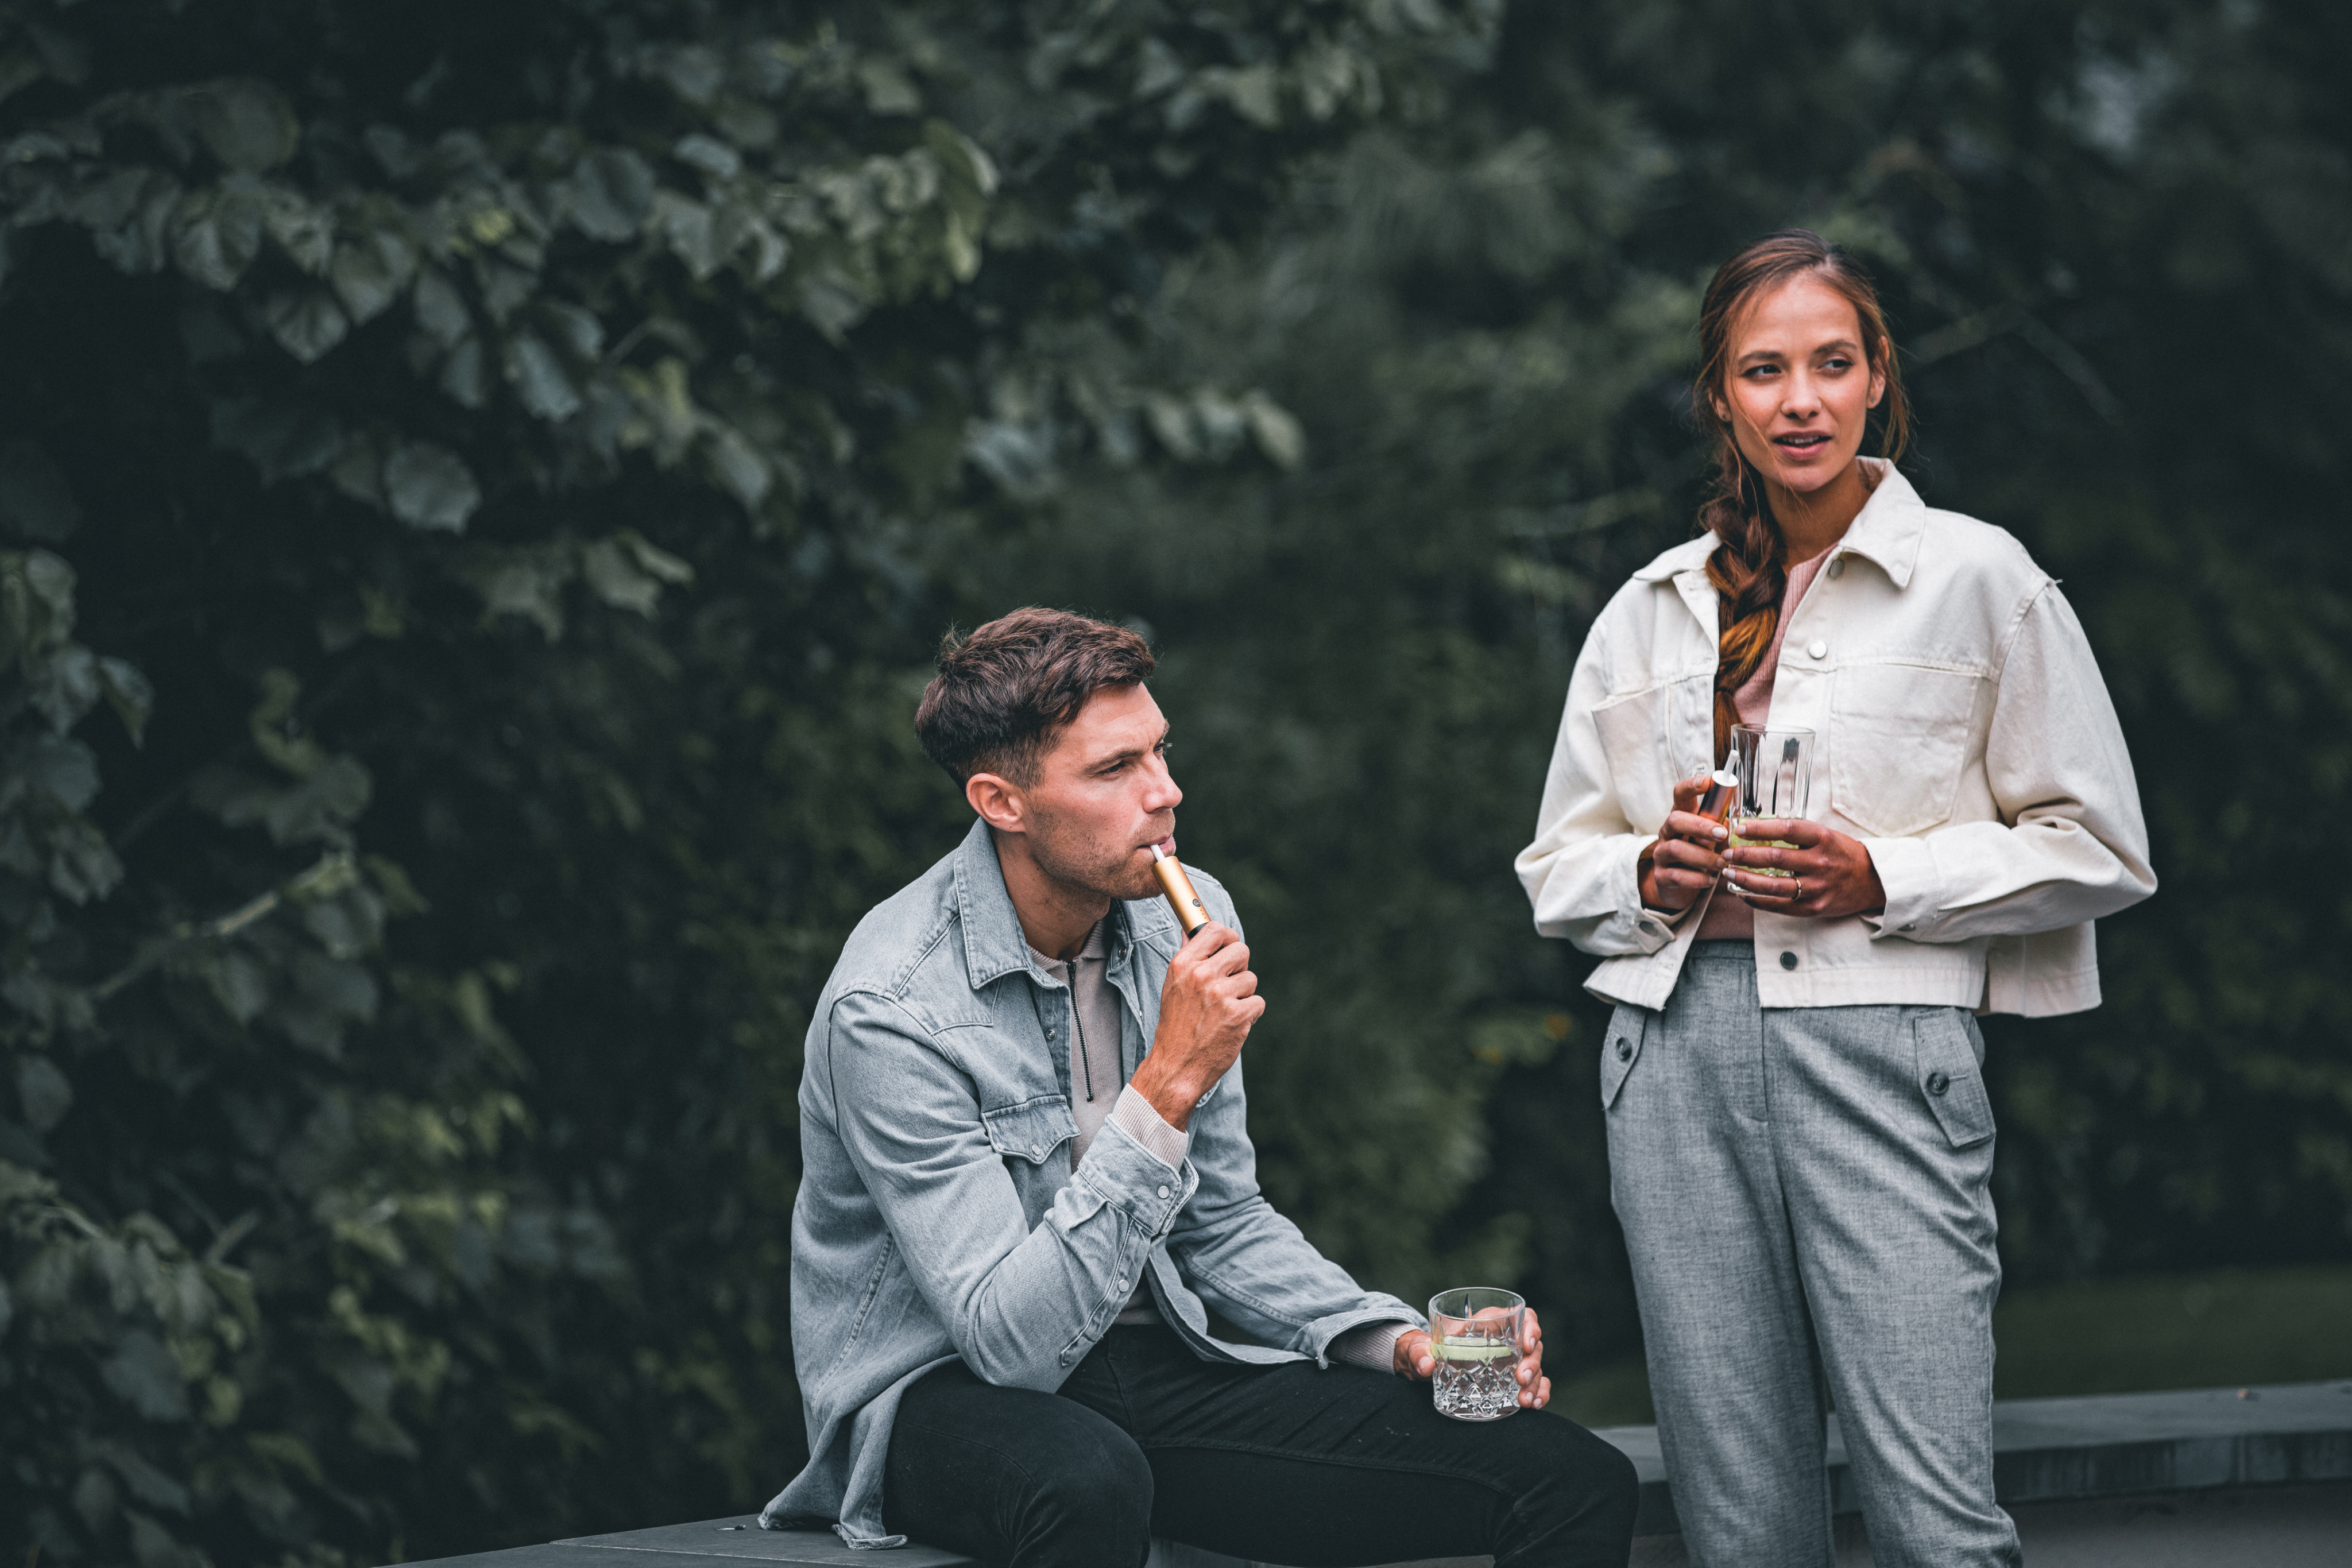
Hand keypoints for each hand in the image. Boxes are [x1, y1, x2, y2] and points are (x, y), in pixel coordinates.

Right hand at [1130, 922, 1262, 1130]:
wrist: (1176, 1065)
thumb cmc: (1175, 1026)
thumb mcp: (1173, 986)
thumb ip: (1188, 957)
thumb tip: (1193, 930)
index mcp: (1183, 964)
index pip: (1215, 930)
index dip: (1228, 938)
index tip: (1229, 948)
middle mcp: (1201, 975)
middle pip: (1241, 951)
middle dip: (1239, 968)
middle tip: (1228, 986)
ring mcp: (1220, 995)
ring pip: (1251, 979)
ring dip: (1243, 996)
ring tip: (1224, 1011)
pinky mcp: (1237, 1015)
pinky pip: (1258, 1002)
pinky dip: (1250, 1015)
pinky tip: (1232, 1024)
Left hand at [1394, 1308, 1551, 1410]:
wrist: (1424, 1367)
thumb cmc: (1425, 1349)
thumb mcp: (1418, 1348)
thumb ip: (1418, 1353)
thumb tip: (1425, 1365)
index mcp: (1487, 1323)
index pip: (1520, 1316)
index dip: (1530, 1327)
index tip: (1527, 1344)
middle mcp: (1503, 1341)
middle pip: (1532, 1346)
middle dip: (1532, 1362)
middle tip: (1521, 1380)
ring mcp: (1509, 1362)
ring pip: (1536, 1367)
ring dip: (1536, 1383)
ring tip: (1526, 1401)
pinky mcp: (1509, 1381)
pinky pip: (1534, 1384)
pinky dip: (1539, 1393)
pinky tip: (1534, 1405)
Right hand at [1638, 776, 1732, 911]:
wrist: (1678, 888)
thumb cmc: (1697, 856)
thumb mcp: (1708, 839)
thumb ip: (1717, 830)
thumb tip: (1729, 826)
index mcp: (1681, 818)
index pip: (1680, 795)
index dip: (1691, 786)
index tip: (1707, 782)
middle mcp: (1667, 833)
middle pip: (1675, 820)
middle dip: (1700, 826)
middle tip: (1722, 835)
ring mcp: (1661, 854)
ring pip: (1676, 849)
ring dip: (1703, 856)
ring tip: (1721, 863)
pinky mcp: (1661, 876)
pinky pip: (1677, 876)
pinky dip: (1697, 878)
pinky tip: (1711, 879)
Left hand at [1720, 818, 1886, 919]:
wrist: (1874, 881)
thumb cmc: (1844, 854)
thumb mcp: (1826, 836)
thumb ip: (1797, 834)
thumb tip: (1758, 829)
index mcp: (1823, 839)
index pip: (1787, 830)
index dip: (1760, 829)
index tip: (1740, 829)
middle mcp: (1820, 862)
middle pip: (1775, 859)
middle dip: (1745, 856)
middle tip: (1727, 853)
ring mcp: (1818, 887)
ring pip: (1773, 886)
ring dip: (1745, 880)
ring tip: (1729, 873)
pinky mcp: (1815, 907)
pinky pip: (1780, 906)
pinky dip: (1758, 900)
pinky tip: (1743, 893)